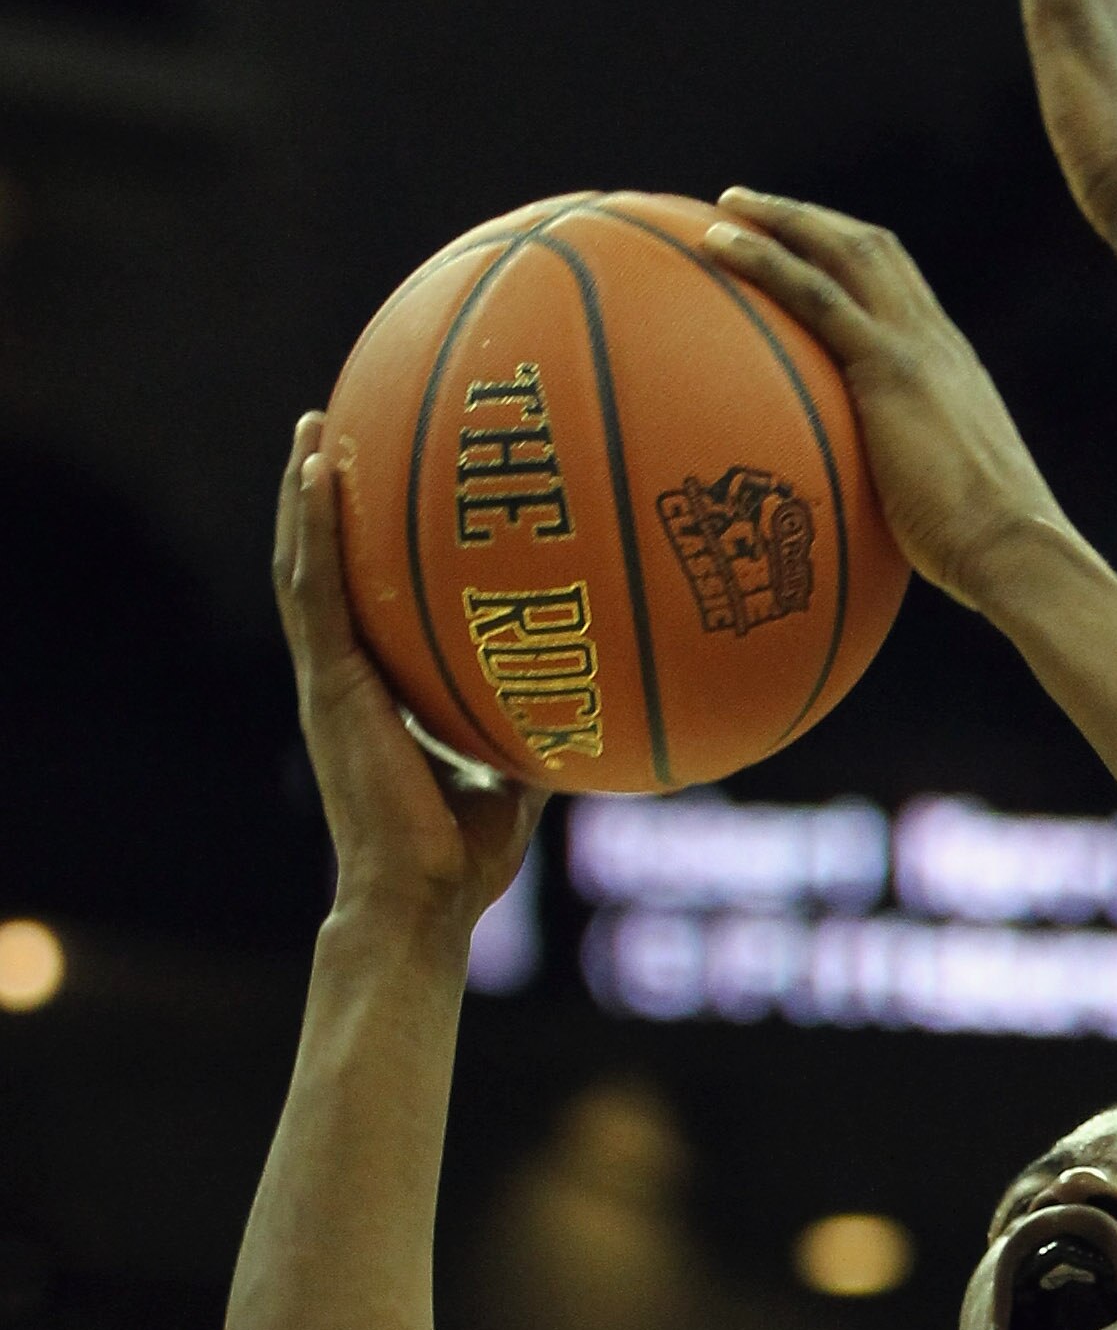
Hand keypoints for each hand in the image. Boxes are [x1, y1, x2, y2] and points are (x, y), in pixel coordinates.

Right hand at [274, 417, 540, 937]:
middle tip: (331, 432)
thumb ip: (534, 731)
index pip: (360, 608)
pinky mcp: (329, 687)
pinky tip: (322, 470)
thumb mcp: (513, 782)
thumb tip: (599, 701)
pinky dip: (316, 528)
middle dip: (323, 502)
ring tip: (312, 427)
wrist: (420, 902)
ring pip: (303, 569)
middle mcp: (341, 681)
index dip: (361, 552)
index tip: (376, 492)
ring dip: (304, 496)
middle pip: (321, 571)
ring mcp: (328, 682)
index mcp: (374, 698)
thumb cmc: (464, 861)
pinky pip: (316, 592)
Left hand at [704, 194, 1064, 605]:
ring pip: (842, 252)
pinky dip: (765, 260)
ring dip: (783, 220)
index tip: (810, 249)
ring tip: (725, 209)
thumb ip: (910, 487)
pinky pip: (815, 295)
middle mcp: (935, 341)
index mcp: (952, 366)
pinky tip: (718, 245)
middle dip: (811, 221)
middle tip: (754, 209)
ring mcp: (914, 348)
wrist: (1016, 548)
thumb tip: (875, 523)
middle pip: (871, 249)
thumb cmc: (984, 554)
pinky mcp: (889, 369)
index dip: (851, 258)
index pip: (901, 287)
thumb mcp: (944, 503)